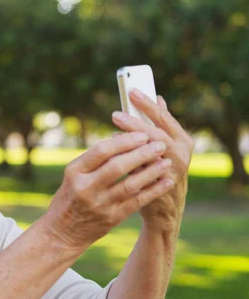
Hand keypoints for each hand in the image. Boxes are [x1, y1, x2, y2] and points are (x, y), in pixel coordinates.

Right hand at [43, 132, 174, 250]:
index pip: (101, 151)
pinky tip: (166, 181)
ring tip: (167, 161)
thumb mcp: (73, 175)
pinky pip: (137, 201)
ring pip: (130, 184)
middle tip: (160, 144)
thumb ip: (94, 160)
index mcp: (74, 171)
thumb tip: (123, 139)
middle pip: (117, 166)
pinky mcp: (112, 218)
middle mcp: (86, 187)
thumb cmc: (70, 196)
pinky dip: (154, 190)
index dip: (124, 141)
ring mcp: (100, 204)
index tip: (142, 134)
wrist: (63, 232)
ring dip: (151, 172)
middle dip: (141, 154)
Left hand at [112, 89, 194, 231]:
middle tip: (116, 114)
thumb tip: (157, 98)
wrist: (166, 207)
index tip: (131, 91)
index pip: (164, 117)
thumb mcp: (165, 146)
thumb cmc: (159, 170)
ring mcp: (173, 170)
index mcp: (182, 139)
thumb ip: (160, 124)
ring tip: (115, 129)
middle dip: (136, 122)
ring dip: (132, 140)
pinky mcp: (161, 186)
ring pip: (151, 151)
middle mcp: (181, 153)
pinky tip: (116, 153)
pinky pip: (143, 171)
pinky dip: (130, 161)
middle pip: (157, 133)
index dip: (148, 104)